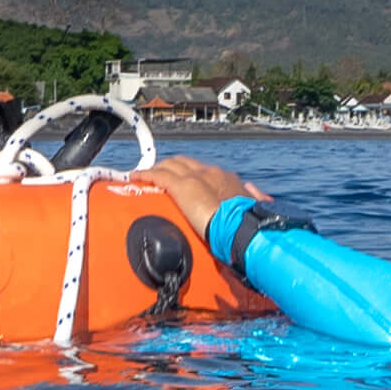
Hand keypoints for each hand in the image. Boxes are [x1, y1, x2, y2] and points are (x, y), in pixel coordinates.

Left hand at [143, 154, 267, 235]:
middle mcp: (210, 172)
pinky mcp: (181, 186)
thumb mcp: (254, 206)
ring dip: (158, 169)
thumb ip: (253, 196)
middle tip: (160, 176)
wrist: (240, 227)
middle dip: (172, 167)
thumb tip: (255, 191)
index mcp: (226, 179)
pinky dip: (145, 174)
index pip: (204, 170)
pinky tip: (135, 177)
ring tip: (146, 177)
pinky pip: (158, 175)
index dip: (191, 173)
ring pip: (171, 164)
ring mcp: (195, 177)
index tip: (185, 181)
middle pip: (185, 162)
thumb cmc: (248, 223)